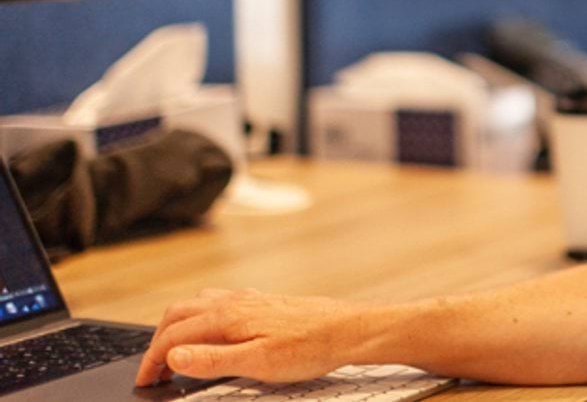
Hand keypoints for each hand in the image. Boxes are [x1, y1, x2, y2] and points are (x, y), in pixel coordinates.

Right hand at [135, 288, 365, 385]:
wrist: (347, 330)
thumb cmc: (309, 347)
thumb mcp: (256, 362)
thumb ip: (212, 359)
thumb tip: (174, 356)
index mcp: (228, 316)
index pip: (174, 335)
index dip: (153, 360)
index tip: (146, 380)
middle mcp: (235, 301)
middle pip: (179, 313)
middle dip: (159, 340)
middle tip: (155, 369)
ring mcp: (250, 299)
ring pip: (198, 304)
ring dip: (179, 326)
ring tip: (176, 351)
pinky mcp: (263, 303)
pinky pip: (220, 303)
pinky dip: (201, 317)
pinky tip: (213, 332)